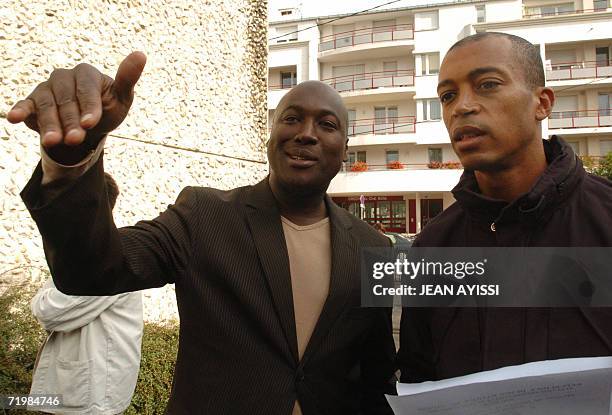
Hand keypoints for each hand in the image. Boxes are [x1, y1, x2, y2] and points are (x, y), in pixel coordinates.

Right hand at [7, 52, 145, 161]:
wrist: (91, 127)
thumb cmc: (109, 109)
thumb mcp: (122, 98)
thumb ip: (128, 79)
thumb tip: (141, 54)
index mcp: (87, 73)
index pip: (86, 89)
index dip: (89, 107)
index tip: (91, 124)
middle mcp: (64, 77)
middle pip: (66, 101)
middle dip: (71, 122)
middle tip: (75, 140)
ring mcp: (47, 88)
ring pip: (47, 106)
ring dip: (50, 125)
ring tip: (54, 142)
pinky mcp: (33, 102)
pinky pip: (26, 105)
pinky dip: (20, 111)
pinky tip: (15, 119)